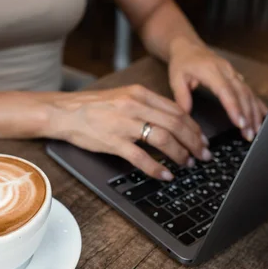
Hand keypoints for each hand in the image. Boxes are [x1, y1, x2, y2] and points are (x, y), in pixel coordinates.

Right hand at [48, 85, 212, 180]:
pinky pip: (141, 157)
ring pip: (163, 139)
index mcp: (140, 94)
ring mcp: (124, 124)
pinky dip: (157, 168)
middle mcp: (135, 106)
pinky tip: (165, 175)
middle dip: (194, 142)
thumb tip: (171, 121)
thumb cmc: (92, 107)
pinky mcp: (113, 141)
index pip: (177, 110)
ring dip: (180, 154)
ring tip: (187, 164)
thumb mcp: (123, 97)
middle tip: (203, 155)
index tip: (202, 139)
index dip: (194, 127)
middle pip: (176, 125)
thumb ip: (146, 106)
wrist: (64, 112)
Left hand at [168, 38, 267, 140]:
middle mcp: (226, 71)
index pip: (226, 91)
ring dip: (254, 112)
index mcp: (211, 71)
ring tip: (256, 130)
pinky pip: (250, 90)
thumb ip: (181, 96)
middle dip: (248, 115)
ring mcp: (233, 73)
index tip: (240, 123)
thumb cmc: (182, 62)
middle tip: (250, 134)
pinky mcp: (237, 76)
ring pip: (248, 93)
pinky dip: (258, 104)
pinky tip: (264, 115)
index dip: (234, 108)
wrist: (189, 47)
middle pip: (241, 94)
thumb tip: (186, 114)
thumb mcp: (176, 78)